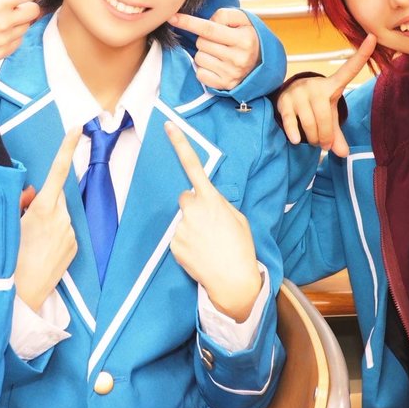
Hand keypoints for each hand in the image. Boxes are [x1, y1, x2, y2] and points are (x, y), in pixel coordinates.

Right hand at [14, 129, 80, 311]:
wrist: (21, 295)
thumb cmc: (8, 259)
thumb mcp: (9, 224)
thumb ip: (21, 203)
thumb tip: (31, 194)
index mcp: (43, 209)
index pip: (56, 172)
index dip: (66, 148)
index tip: (76, 129)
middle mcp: (62, 218)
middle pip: (55, 196)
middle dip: (43, 200)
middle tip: (25, 216)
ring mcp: (70, 233)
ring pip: (59, 214)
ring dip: (48, 218)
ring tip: (31, 239)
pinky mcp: (74, 247)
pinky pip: (64, 230)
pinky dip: (54, 233)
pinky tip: (41, 249)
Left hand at [165, 121, 260, 321]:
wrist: (233, 281)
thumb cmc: (240, 248)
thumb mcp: (237, 218)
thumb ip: (219, 204)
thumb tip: (206, 201)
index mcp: (211, 199)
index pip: (193, 166)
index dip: (180, 144)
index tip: (168, 126)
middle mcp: (192, 209)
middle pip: (186, 198)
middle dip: (194, 206)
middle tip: (210, 225)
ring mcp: (180, 227)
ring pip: (182, 219)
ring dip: (191, 227)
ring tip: (208, 244)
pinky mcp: (173, 244)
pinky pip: (177, 237)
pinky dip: (186, 243)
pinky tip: (200, 253)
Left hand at [171, 8, 260, 90]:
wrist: (262, 62)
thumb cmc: (247, 36)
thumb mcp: (242, 20)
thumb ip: (223, 15)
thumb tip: (204, 23)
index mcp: (244, 39)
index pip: (209, 29)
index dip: (189, 22)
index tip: (172, 18)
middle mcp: (238, 58)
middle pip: (201, 43)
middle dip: (205, 38)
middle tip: (219, 40)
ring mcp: (231, 74)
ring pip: (199, 57)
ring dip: (204, 53)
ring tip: (220, 53)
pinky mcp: (224, 85)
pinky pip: (200, 73)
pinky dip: (204, 68)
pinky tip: (217, 65)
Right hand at [276, 34, 374, 157]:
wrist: (287, 97)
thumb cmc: (314, 107)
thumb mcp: (329, 117)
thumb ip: (337, 134)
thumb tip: (344, 154)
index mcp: (332, 85)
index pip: (349, 69)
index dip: (362, 55)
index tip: (373, 37)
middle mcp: (315, 86)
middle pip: (326, 117)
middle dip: (326, 137)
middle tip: (324, 145)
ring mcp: (299, 93)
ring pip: (310, 124)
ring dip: (312, 138)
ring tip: (312, 140)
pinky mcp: (284, 102)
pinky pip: (291, 122)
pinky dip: (295, 134)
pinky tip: (296, 140)